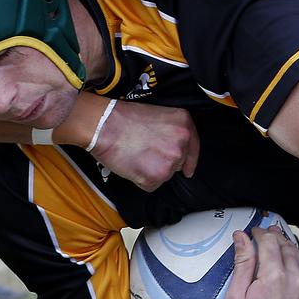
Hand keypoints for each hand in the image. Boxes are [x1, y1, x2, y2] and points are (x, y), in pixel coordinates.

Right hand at [58, 95, 197, 190]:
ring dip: (151, 171)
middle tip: (144, 152)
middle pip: (177, 163)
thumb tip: (174, 149)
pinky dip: (140, 180)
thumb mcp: (159, 114)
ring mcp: (170, 162)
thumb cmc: (124, 118)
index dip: (190, 160)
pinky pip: (150, 185)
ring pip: (164, 176)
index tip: (188, 170)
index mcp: (184, 124)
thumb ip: (172, 131)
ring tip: (136, 155)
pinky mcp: (155, 177)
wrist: (104, 125)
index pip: (193, 148)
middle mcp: (181, 144)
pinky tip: (131, 165)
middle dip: (163, 162)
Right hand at [221, 227, 298, 298]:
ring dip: (290, 250)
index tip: (254, 231)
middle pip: (288, 248)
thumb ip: (242, 263)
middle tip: (267, 232)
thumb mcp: (235, 297)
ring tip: (280, 244)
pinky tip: (293, 267)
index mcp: (276, 277)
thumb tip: (241, 236)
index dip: (261, 233)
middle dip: (276, 238)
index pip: (271, 242)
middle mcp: (298, 281)